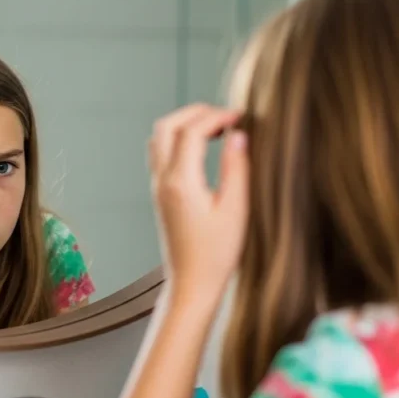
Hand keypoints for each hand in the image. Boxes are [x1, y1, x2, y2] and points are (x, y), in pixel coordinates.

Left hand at [148, 104, 248, 297]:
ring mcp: (158, 188)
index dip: (217, 116)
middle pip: (166, 126)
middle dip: (195, 112)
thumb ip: (236, 169)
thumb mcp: (235, 210)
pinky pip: (161, 154)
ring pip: (159, 138)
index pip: (192, 131)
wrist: (192, 284)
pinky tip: (205, 149)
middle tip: (225, 115)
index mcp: (181, 183)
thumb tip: (238, 136)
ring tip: (216, 128)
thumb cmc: (216, 255)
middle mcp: (163, 181)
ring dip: (184, 124)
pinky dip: (179, 140)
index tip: (240, 116)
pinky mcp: (160, 195)